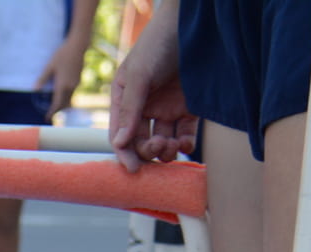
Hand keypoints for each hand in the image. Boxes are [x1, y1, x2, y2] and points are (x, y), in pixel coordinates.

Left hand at [34, 34, 87, 118]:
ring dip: (62, 103)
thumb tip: (35, 90)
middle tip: (50, 114)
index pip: (57, 103)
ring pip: (69, 98)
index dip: (52, 112)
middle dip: (57, 110)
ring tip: (55, 105)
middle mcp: (71, 86)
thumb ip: (43, 79)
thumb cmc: (62, 54)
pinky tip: (61, 94)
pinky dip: (66, 96)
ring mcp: (76, 83)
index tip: (46, 118)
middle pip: (64, 103)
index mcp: (62, 85)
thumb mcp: (50, 66)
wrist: (78, 46)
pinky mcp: (78, 79)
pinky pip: (72, 92)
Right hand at [107, 1, 196, 171]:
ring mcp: (168, 109)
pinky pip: (186, 134)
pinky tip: (187, 143)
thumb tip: (119, 144)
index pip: (121, 135)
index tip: (134, 169)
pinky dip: (186, 144)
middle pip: (142, 142)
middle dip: (149, 151)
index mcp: (126, 100)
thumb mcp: (139, 76)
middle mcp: (145, 108)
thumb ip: (130, 110)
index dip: (126, 154)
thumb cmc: (158, 44)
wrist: (191, 24)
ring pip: (164, 142)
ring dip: (167, 151)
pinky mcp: (189, 108)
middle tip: (160, 147)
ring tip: (174, 146)